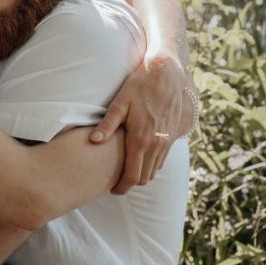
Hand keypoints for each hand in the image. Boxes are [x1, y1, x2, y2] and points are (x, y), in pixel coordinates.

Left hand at [89, 55, 193, 193]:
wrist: (167, 74)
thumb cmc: (139, 86)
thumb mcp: (119, 103)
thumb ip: (107, 125)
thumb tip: (93, 141)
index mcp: (140, 140)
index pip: (132, 176)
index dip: (122, 187)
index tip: (113, 190)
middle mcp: (156, 145)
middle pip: (144, 178)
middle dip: (131, 184)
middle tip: (117, 183)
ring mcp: (166, 141)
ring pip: (154, 170)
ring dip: (142, 175)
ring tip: (127, 172)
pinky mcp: (172, 136)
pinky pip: (162, 160)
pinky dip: (152, 165)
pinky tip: (141, 158)